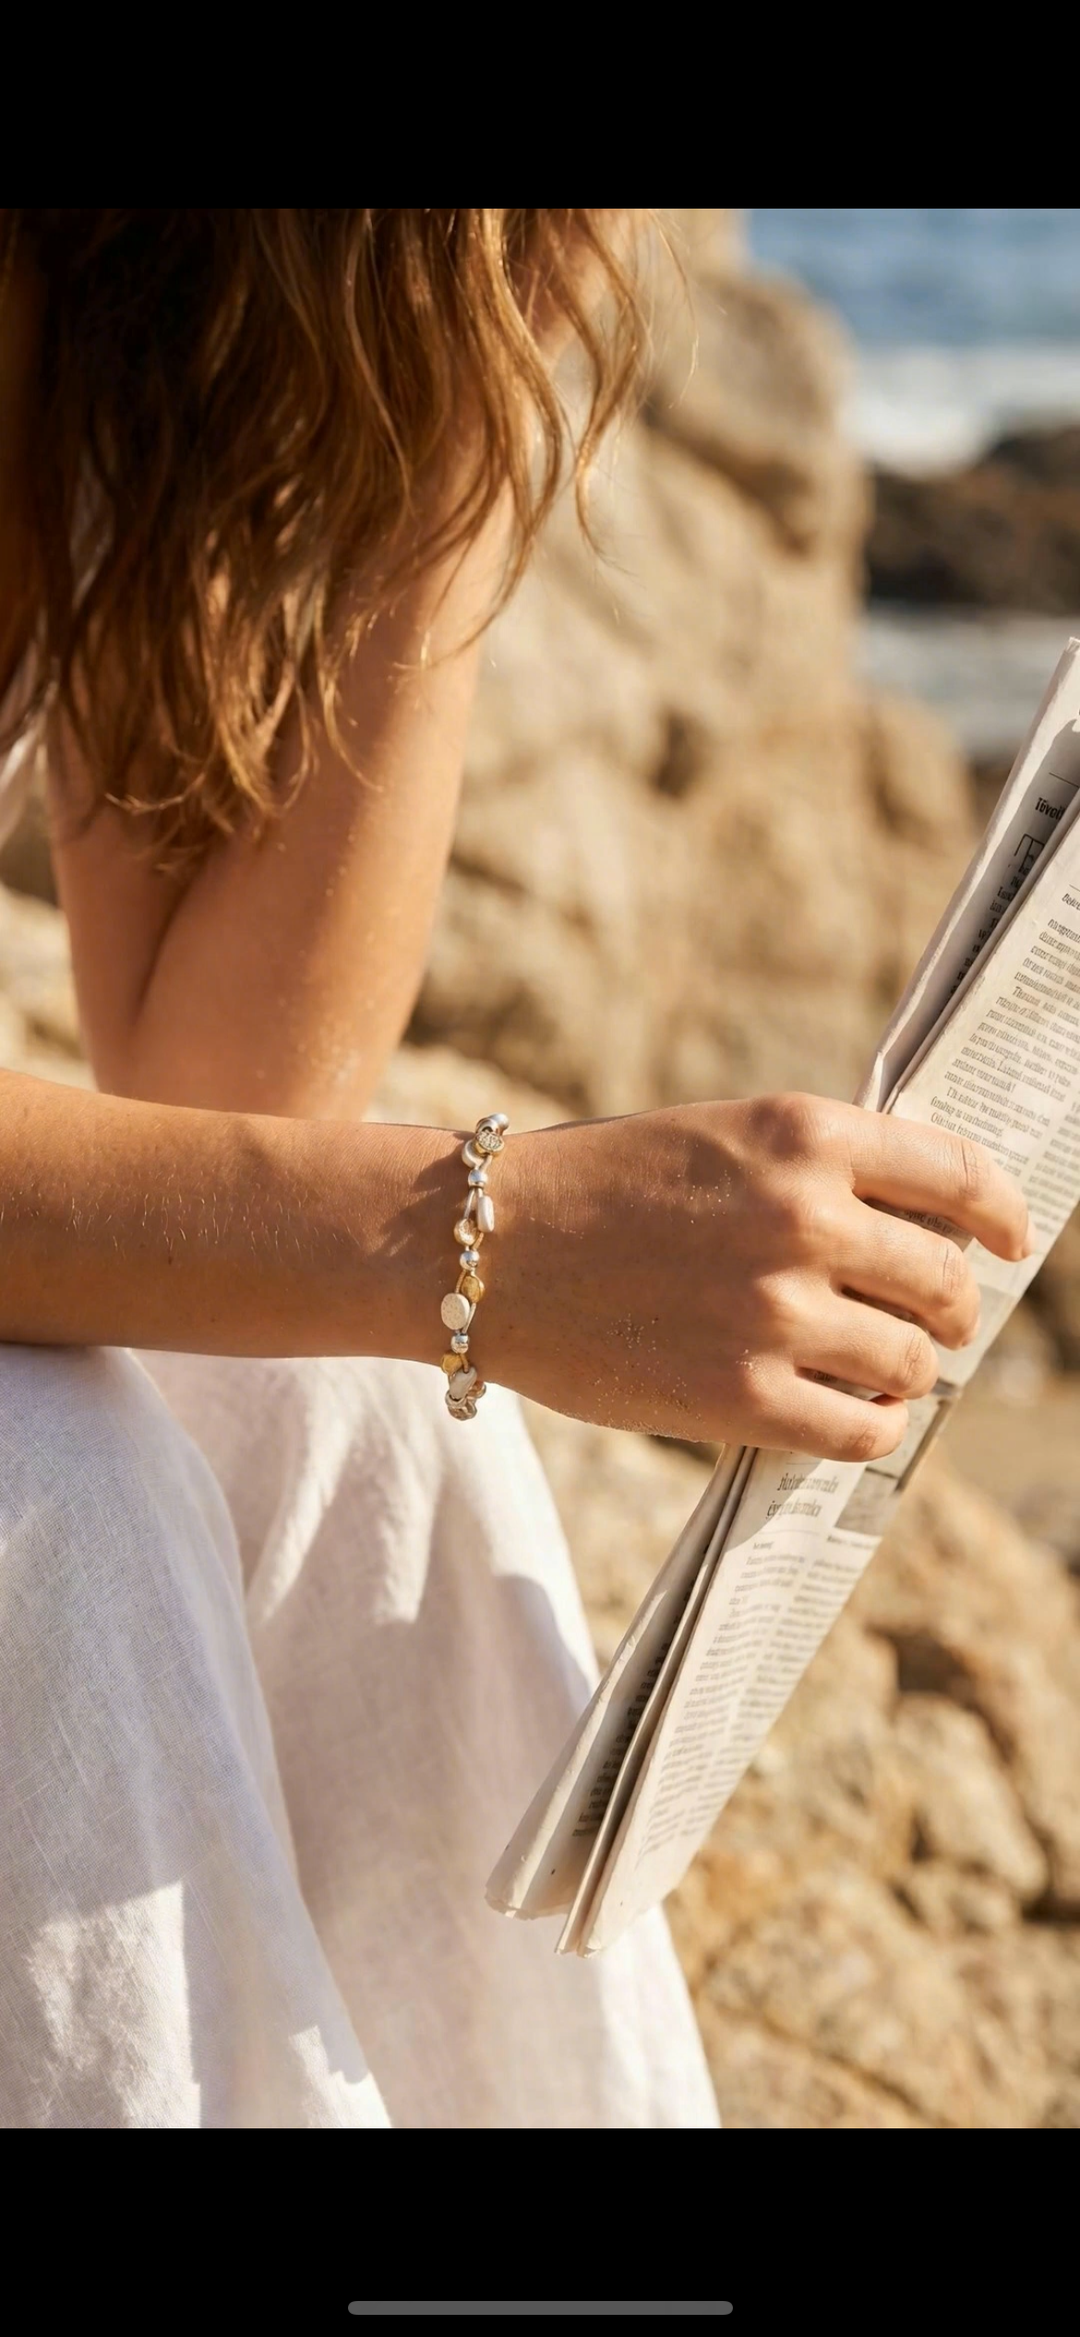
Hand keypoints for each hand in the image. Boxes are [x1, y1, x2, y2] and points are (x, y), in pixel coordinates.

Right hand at [484, 1094, 1030, 1456]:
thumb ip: (816, 1170)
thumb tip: (927, 1228)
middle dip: (949, 1309)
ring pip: (911, 1365)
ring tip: (877, 1372)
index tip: (1013, 1240)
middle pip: (946, 1282)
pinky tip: (846, 1413)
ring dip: (907, 1374)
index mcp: (802, 1135)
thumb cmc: (600, 1188)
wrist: (480, 1247)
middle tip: (931, 1324)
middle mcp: (803, 1217)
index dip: (1002, 1214)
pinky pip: (862, 1431)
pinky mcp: (742, 1397)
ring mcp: (775, 1311)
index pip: (958, 1175)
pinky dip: (870, 1428)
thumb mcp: (720, 1138)